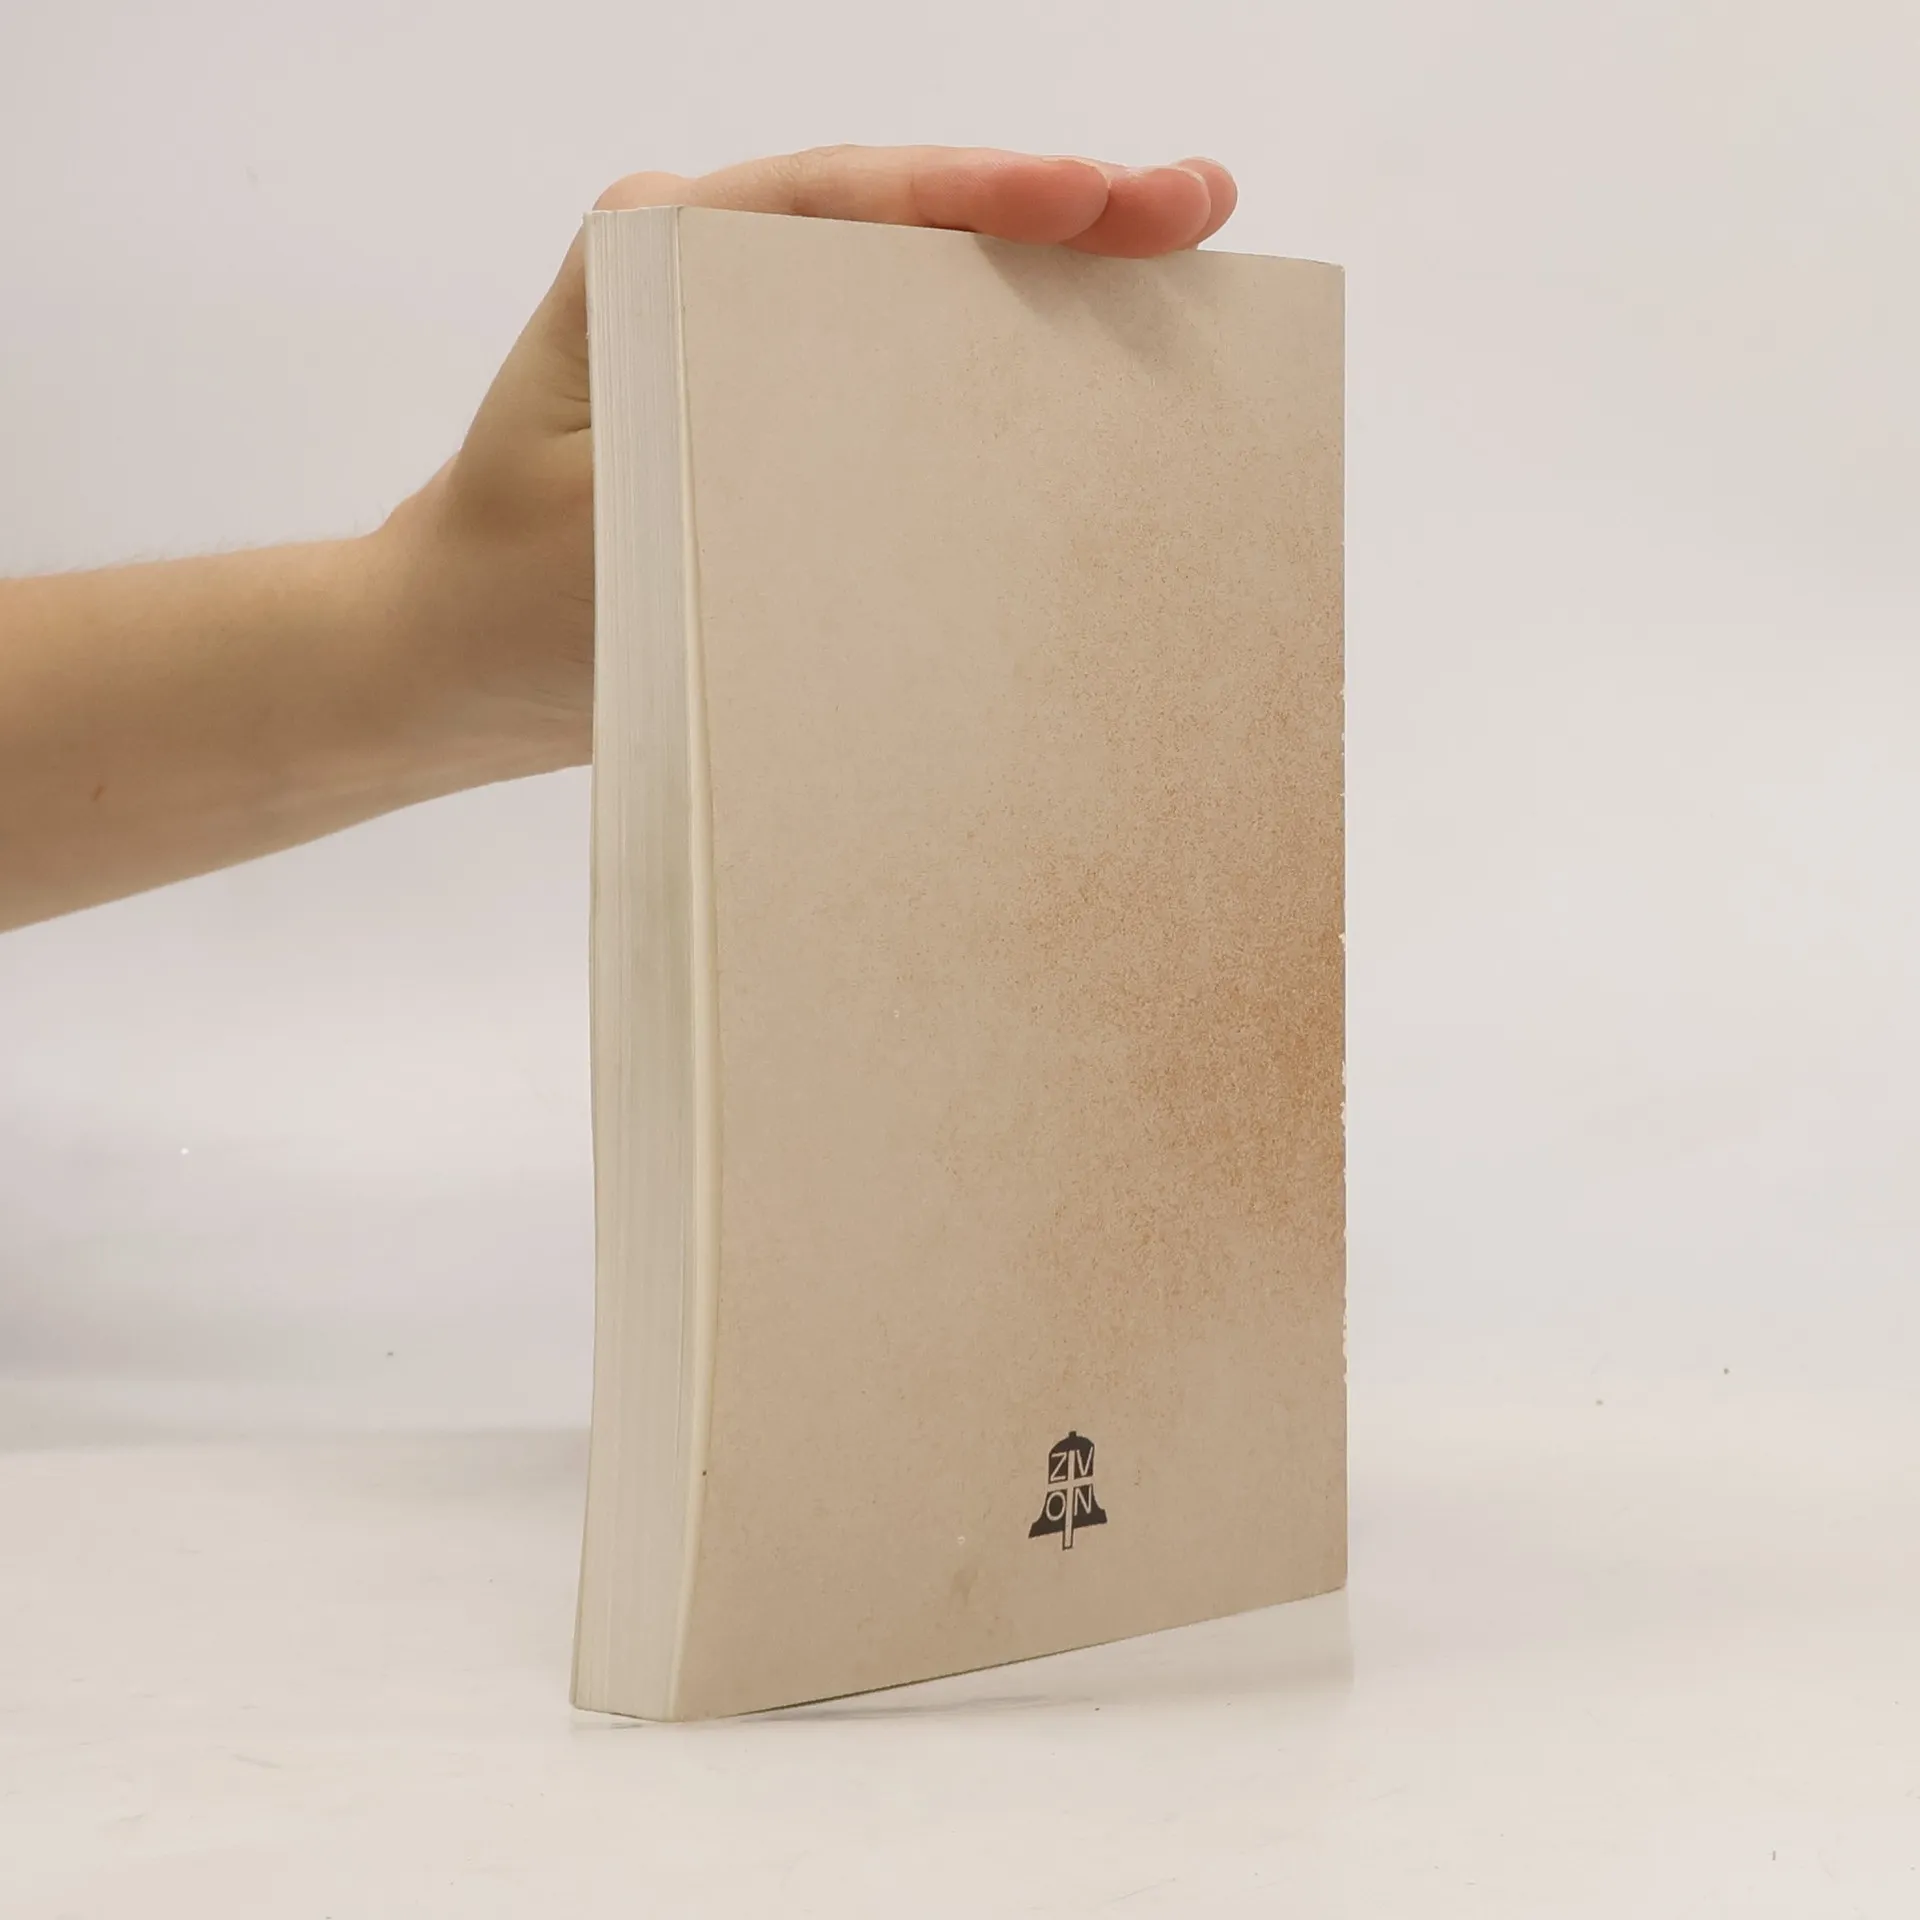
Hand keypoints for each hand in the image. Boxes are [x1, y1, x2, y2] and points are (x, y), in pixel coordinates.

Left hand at [382, 146, 1238, 776]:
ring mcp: (747, 339)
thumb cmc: (508, 609)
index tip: (1099, 197)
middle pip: (904, 223)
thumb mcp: (616, 545)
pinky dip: (1000, 374)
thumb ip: (738, 490)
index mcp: (651, 258)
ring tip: (1179, 262)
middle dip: (1055, 210)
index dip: (979, 192)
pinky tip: (1093, 373)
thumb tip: (924, 486)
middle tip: (1197, 205)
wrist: (445, 666)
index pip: (838, 200)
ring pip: (918, 290)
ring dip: (1046, 282)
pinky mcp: (778, 414)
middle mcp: (705, 273)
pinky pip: (903, 376)